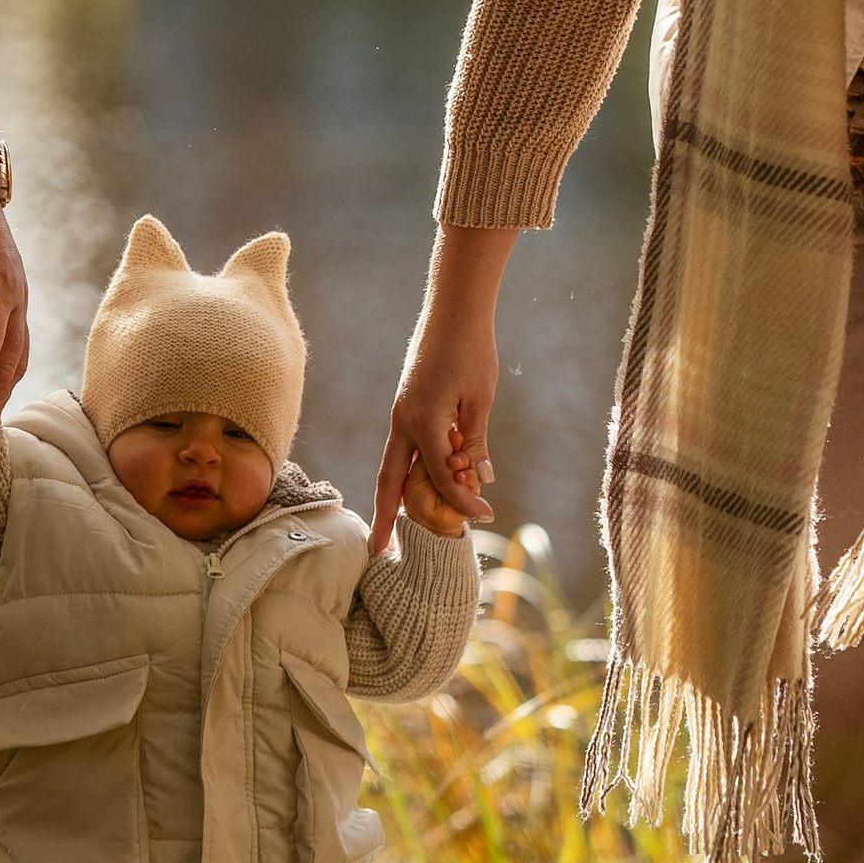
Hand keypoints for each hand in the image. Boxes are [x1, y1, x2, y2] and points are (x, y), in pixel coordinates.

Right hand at [372, 225, 511, 555]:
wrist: (453, 309)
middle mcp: (403, 421)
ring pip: (390, 466)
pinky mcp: (405, 407)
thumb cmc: (472, 351)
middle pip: (389, 480)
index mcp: (424, 421)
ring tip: (391, 529)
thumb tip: (480, 480)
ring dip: (392, 497)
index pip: (441, 477)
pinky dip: (406, 472)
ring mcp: (400, 414)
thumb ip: (476, 442)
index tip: (486, 515)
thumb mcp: (481, 400)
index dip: (463, 500)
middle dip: (384, 517)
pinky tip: (416, 487)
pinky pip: (402, 449)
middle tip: (377, 552)